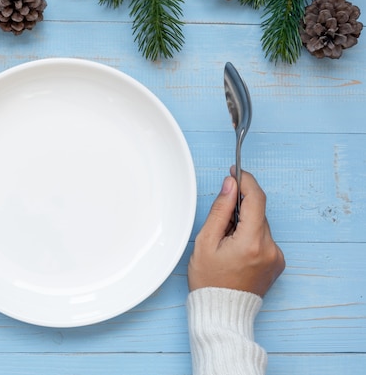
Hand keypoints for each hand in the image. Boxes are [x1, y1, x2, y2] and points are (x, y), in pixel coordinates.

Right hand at [188, 168, 284, 296]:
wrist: (222, 312)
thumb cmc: (209, 280)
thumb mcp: (205, 241)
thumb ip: (220, 209)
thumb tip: (230, 184)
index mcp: (252, 242)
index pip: (256, 198)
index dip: (246, 180)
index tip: (235, 171)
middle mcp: (270, 248)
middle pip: (257, 212)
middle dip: (238, 209)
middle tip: (219, 224)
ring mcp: (277, 257)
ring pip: (260, 225)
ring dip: (244, 224)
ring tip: (225, 243)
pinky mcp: (277, 263)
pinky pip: (264, 239)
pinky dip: (250, 237)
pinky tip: (235, 251)